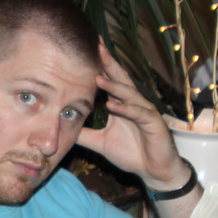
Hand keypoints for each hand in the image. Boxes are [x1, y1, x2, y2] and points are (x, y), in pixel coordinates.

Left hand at [76, 43, 190, 190]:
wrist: (153, 171)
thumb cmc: (131, 153)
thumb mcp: (100, 143)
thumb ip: (84, 134)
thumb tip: (63, 129)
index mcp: (121, 105)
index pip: (110, 80)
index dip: (100, 65)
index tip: (86, 50)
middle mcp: (134, 103)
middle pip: (120, 79)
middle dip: (108, 62)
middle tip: (96, 46)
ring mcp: (145, 112)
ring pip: (129, 94)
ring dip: (114, 86)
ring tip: (98, 77)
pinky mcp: (154, 123)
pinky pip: (138, 114)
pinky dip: (126, 109)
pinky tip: (113, 105)